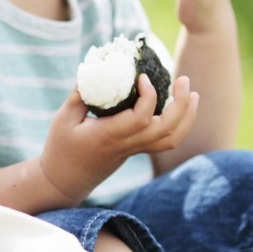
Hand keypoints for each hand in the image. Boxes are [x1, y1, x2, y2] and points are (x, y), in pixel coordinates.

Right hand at [39, 76, 198, 203]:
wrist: (65, 181)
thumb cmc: (61, 148)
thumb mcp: (63, 118)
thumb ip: (80, 95)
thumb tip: (94, 70)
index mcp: (108, 136)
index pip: (141, 119)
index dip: (149, 96)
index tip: (142, 76)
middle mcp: (126, 145)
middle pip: (166, 130)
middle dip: (180, 104)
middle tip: (183, 79)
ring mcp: (133, 150)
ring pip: (171, 139)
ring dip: (186, 117)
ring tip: (192, 94)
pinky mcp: (135, 151)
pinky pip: (165, 141)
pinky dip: (179, 125)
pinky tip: (179, 107)